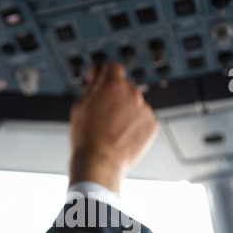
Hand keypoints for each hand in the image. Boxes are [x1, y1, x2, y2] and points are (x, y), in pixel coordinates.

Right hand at [68, 62, 157, 193]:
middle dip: (116, 96)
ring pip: (135, 104)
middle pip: (125, 87)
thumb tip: (97, 75)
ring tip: (112, 130)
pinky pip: (143, 119)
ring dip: (126, 111)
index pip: (112, 68)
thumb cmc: (86, 138)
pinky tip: (122, 136)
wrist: (100, 163)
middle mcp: (133, 93)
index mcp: (113, 85)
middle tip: (103, 115)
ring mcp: (144, 110)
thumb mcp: (80, 106)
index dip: (105, 76)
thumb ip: (91, 85)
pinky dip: (135, 125)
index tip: (101, 85)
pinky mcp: (152, 125)